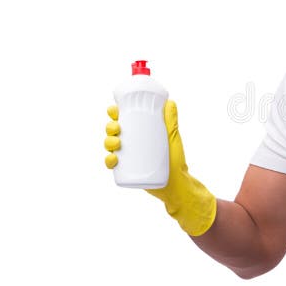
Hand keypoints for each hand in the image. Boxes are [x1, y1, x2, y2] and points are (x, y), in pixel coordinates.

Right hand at [104, 101, 216, 235]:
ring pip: (110, 146)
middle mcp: (132, 143)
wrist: (177, 184)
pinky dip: (109, 161)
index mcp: (141, 133)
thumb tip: (170, 101)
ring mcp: (128, 157)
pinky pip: (112, 165)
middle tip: (116, 128)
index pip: (124, 119)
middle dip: (110, 127)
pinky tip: (113, 159)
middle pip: (114, 131)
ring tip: (116, 143)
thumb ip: (171, 122)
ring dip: (108, 142)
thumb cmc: (176, 160)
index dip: (115, 113)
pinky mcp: (127, 171)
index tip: (114, 110)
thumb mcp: (173, 138)